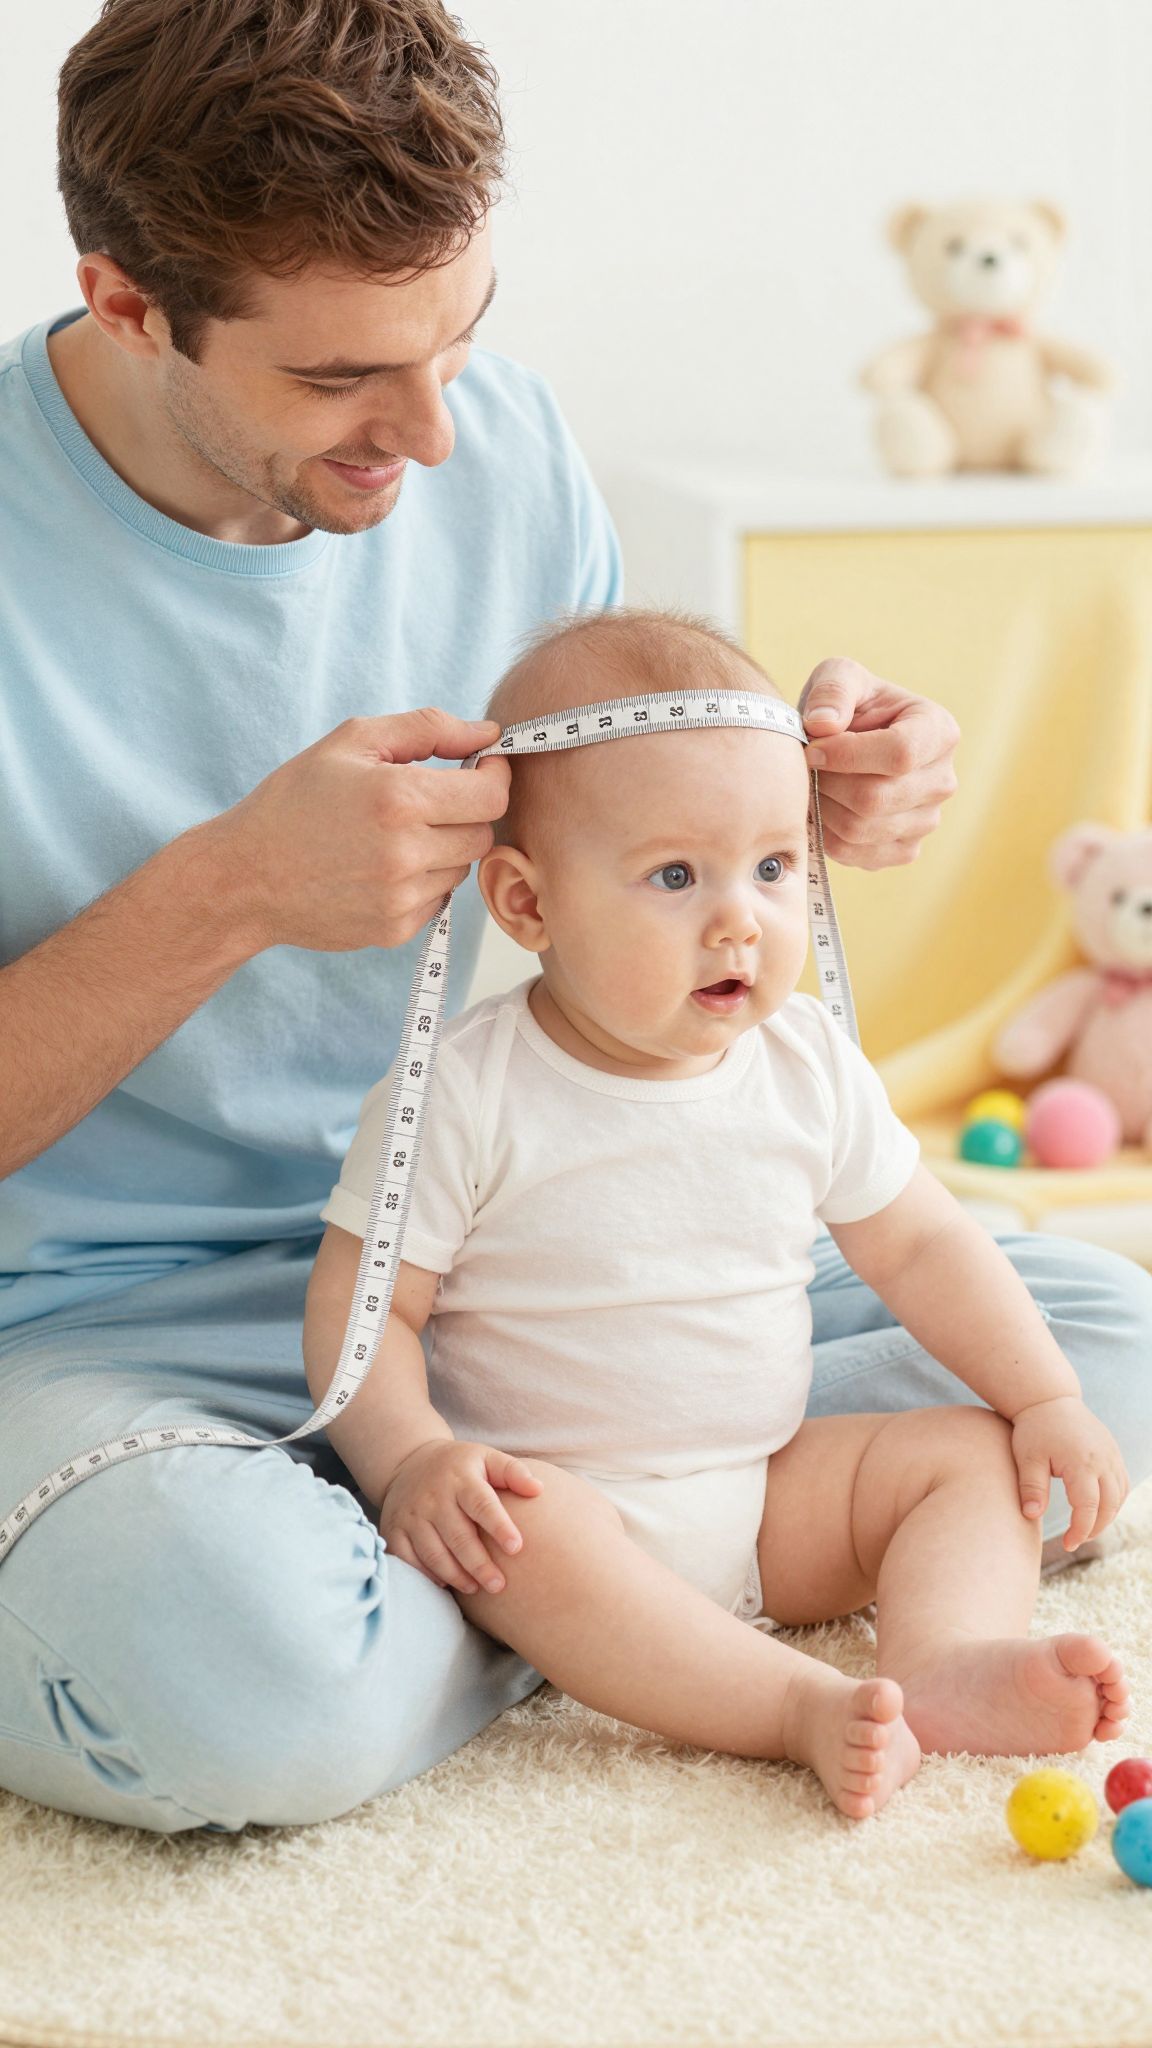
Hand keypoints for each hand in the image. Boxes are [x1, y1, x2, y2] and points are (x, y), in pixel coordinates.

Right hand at [215, 708, 510, 951]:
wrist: (245, 877)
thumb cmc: (295, 801)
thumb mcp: (352, 742)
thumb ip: (427, 729)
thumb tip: (488, 732)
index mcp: (398, 799)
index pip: (491, 795)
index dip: (494, 776)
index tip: (479, 767)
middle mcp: (405, 853)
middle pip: (482, 833)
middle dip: (467, 811)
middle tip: (428, 799)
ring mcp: (401, 898)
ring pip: (462, 868)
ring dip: (444, 847)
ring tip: (394, 835)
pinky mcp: (395, 929)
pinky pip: (438, 899)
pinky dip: (423, 881)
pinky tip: (381, 867)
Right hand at [379, 1439, 542, 1595]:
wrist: (409, 1463)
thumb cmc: (460, 1467)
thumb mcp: (486, 1458)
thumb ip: (513, 1472)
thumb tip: (539, 1490)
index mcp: (461, 1479)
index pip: (481, 1504)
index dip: (499, 1526)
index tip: (517, 1547)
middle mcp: (434, 1497)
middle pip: (458, 1536)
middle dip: (479, 1564)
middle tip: (499, 1585)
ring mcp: (412, 1515)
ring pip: (434, 1553)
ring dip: (456, 1575)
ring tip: (477, 1588)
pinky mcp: (395, 1530)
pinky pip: (409, 1560)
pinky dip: (428, 1575)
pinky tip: (447, 1583)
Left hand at [797, 657, 959, 868]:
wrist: (845, 745)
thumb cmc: (846, 706)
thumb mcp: (840, 676)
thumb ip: (832, 689)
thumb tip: (824, 724)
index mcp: (939, 731)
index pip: (900, 753)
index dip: (847, 755)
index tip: (812, 748)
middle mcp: (942, 780)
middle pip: (875, 798)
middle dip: (827, 782)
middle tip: (807, 767)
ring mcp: (928, 821)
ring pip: (861, 829)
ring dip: (822, 808)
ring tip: (815, 783)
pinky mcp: (905, 850)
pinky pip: (857, 855)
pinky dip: (827, 835)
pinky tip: (824, 807)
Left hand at [1010, 1395, 1129, 1550]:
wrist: (1049, 1399)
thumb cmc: (1034, 1429)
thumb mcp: (1027, 1458)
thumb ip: (1031, 1488)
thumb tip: (1030, 1516)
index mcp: (1081, 1463)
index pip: (1088, 1508)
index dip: (1080, 1530)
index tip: (1068, 1544)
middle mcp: (1103, 1460)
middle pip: (1109, 1506)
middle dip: (1094, 1528)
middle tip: (1075, 1540)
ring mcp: (1111, 1455)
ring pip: (1119, 1496)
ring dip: (1106, 1516)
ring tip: (1085, 1528)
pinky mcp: (1113, 1452)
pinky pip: (1121, 1483)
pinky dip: (1113, 1501)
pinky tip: (1097, 1509)